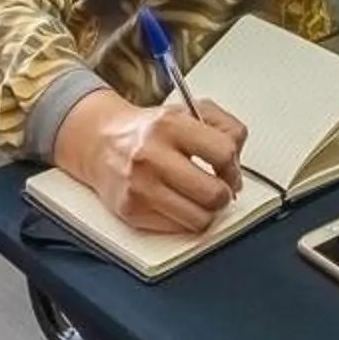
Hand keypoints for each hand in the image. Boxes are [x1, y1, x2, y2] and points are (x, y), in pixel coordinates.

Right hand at [54, 86, 247, 234]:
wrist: (101, 142)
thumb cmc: (150, 130)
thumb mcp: (189, 110)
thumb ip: (225, 126)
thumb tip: (237, 163)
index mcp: (170, 125)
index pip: (223, 152)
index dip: (233, 166)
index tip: (229, 170)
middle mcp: (152, 156)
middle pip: (214, 193)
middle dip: (223, 194)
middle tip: (218, 189)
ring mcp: (140, 187)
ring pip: (199, 219)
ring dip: (206, 212)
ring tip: (199, 198)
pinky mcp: (131, 211)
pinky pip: (176, 229)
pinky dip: (183, 219)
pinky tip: (177, 203)